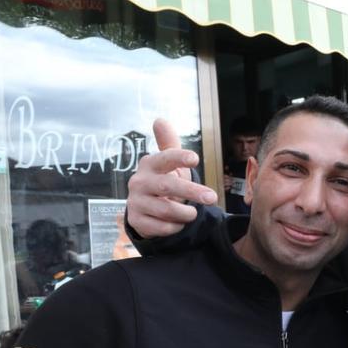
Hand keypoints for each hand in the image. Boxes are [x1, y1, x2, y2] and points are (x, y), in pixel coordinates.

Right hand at [126, 119, 218, 237]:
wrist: (145, 208)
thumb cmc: (163, 180)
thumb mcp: (168, 163)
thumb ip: (169, 143)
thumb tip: (160, 119)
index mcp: (149, 164)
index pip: (164, 158)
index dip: (179, 158)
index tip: (196, 159)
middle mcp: (139, 182)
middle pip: (168, 186)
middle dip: (192, 192)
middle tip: (212, 197)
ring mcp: (135, 202)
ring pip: (166, 209)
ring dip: (185, 213)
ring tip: (193, 213)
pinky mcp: (136, 221)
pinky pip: (161, 227)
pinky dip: (175, 227)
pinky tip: (179, 223)